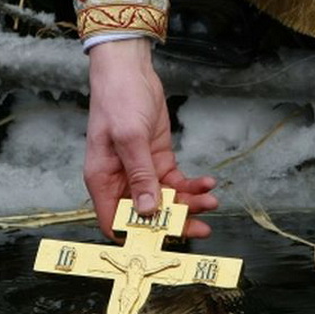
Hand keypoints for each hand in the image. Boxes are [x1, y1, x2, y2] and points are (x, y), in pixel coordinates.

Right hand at [85, 38, 217, 240]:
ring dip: (189, 203)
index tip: (163, 241)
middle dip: (174, 223)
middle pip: (147, 216)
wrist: (130, 72)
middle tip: (200, 227)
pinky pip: (176, 183)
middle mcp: (121, 181)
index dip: (136, 236)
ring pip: (166, 201)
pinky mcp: (158, 161)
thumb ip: (140, 175)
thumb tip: (148, 210)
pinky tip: (206, 182)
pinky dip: (192, 185)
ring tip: (210, 200)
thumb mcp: (129, 138)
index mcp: (104, 180)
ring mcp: (141, 172)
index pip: (114, 222)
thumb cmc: (118, 100)